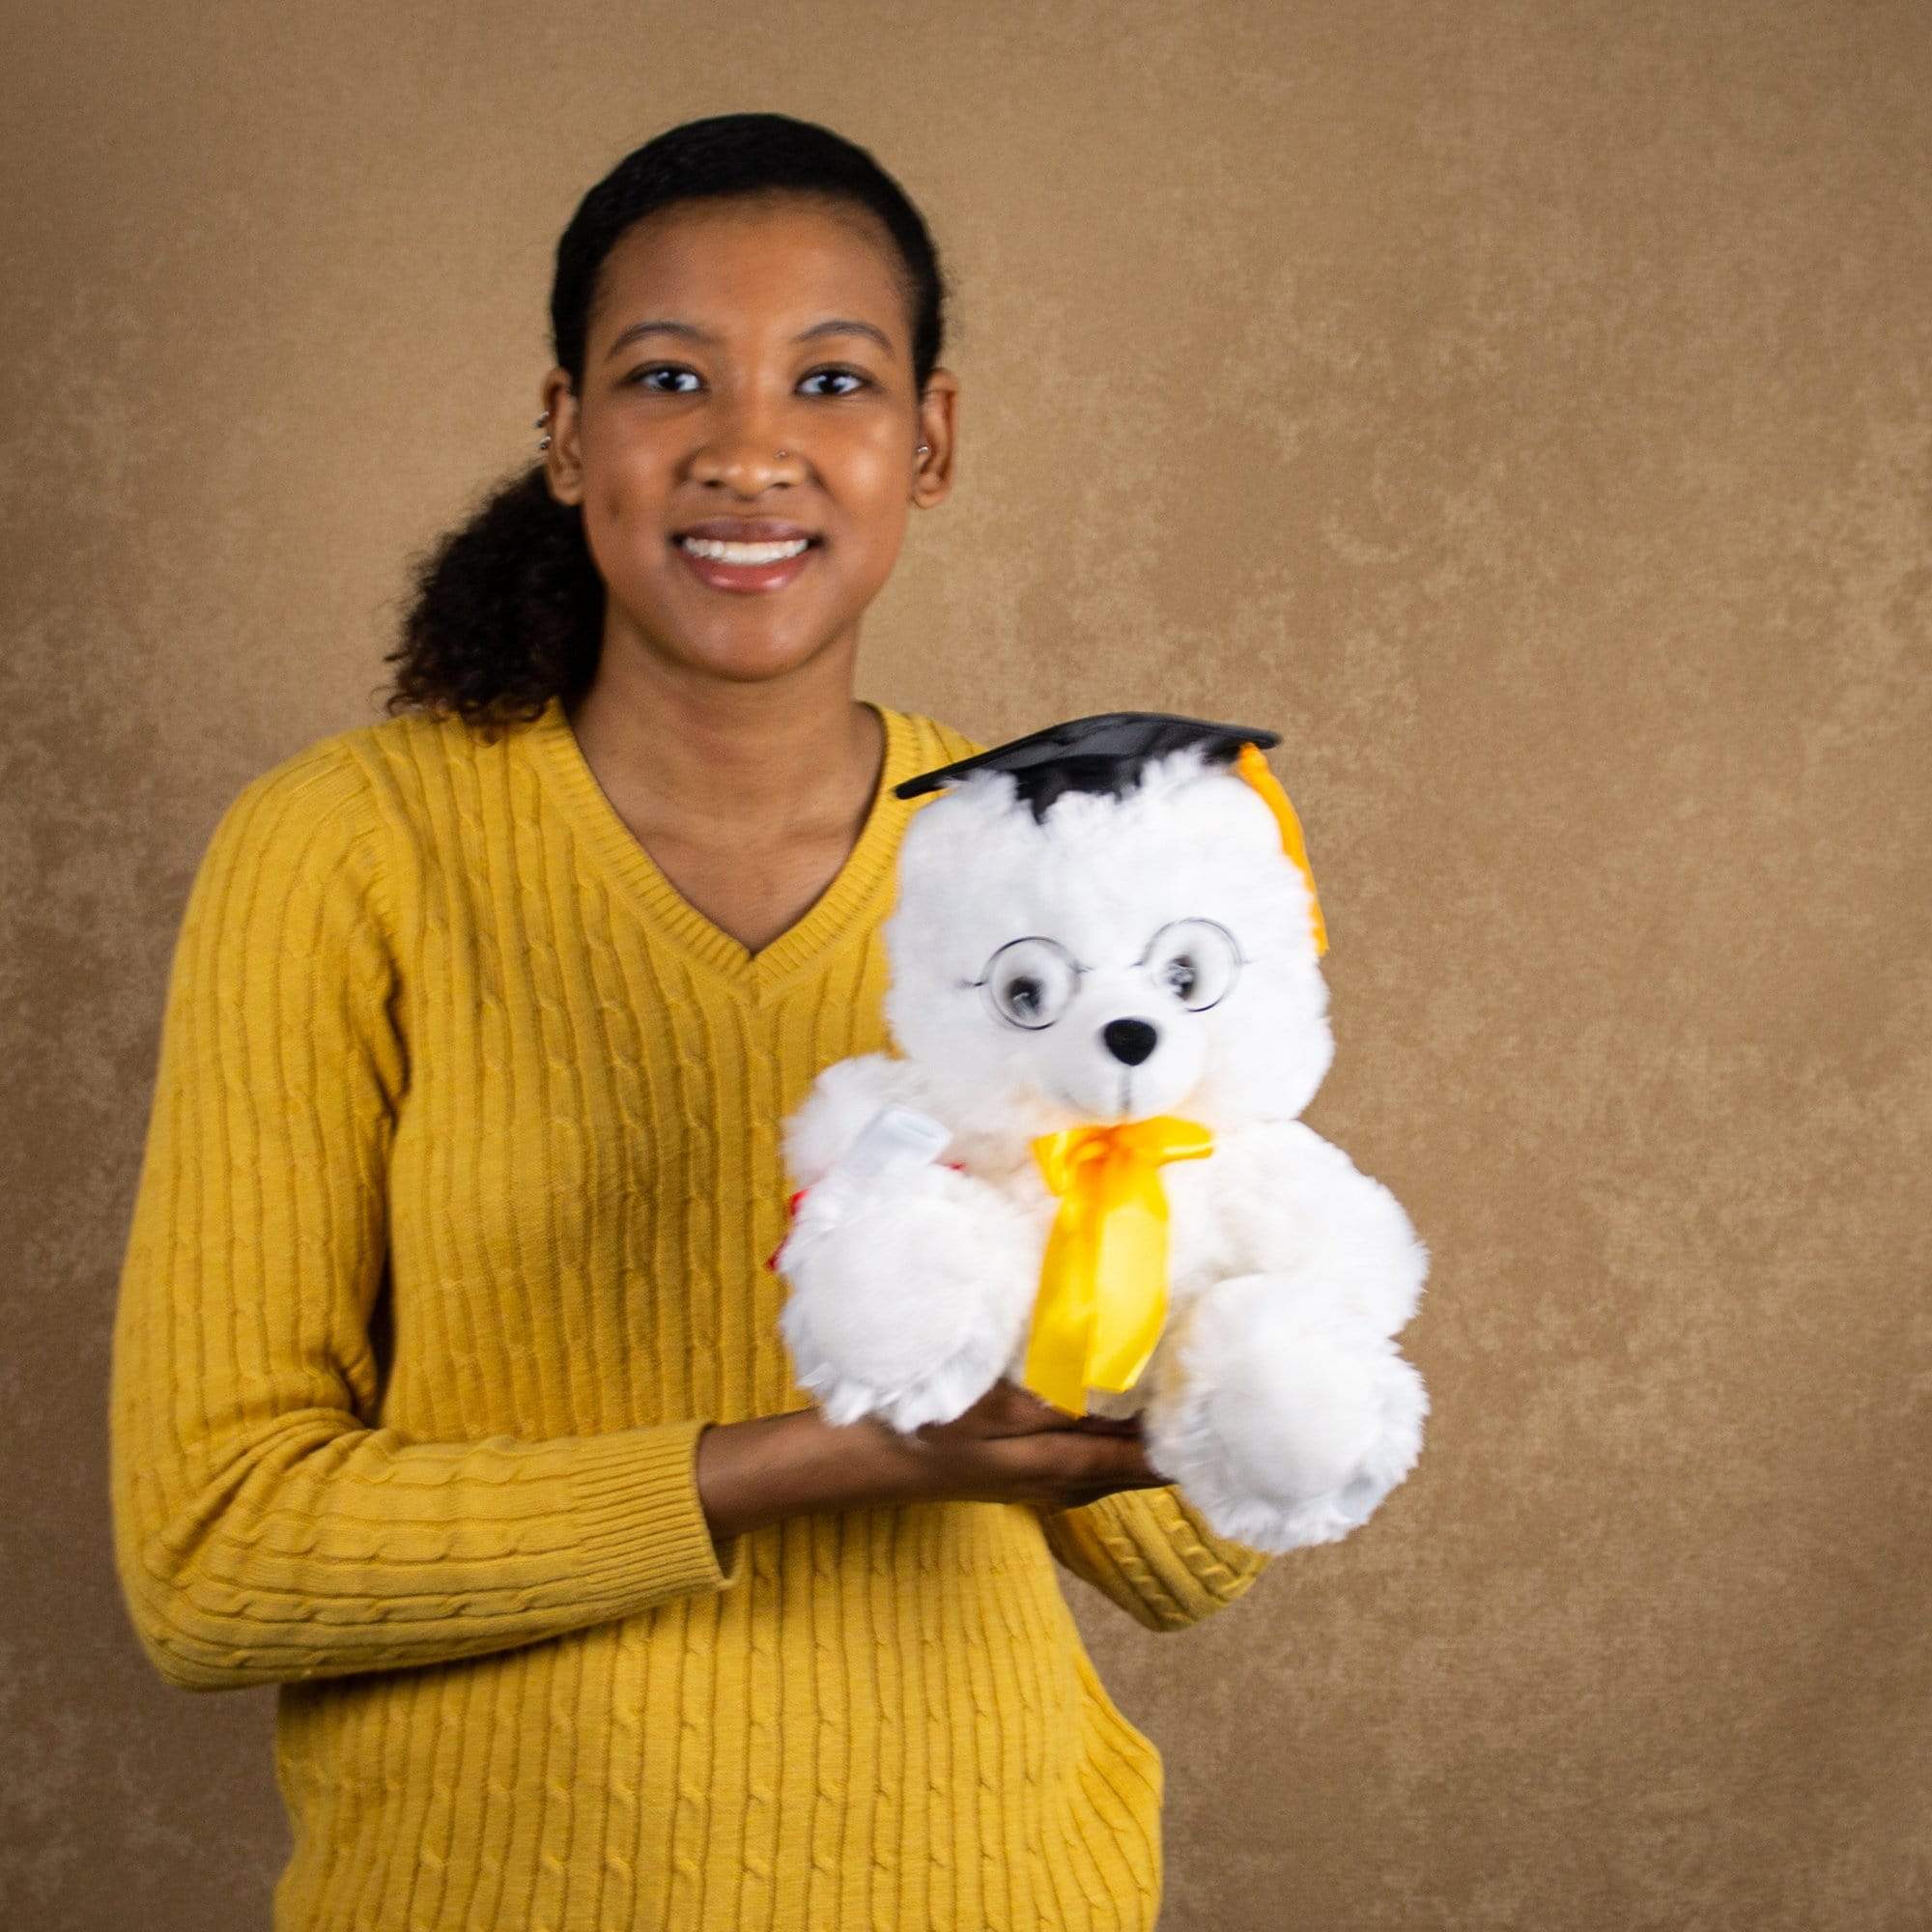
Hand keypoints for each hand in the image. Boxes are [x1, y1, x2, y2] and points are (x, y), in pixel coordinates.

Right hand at [696, 1381, 1170, 1555]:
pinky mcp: (1002, 1466)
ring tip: (1170, 1413)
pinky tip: (1096, 1416)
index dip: (1179, 1449)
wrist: (852, 1462)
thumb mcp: (986, 1413)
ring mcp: (1022, 1477)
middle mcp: (1046, 1480)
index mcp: (1050, 1467)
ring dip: (1133, 1443)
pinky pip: (1070, 1457)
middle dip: (1166, 1447)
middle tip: (1210, 1412)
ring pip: (1098, 1464)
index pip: (1134, 1462)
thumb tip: (1112, 1401)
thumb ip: (1050, 1407)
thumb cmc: (916, 1431)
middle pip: (1125, 1469)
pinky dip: (1097, 1439)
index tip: (1223, 1427)